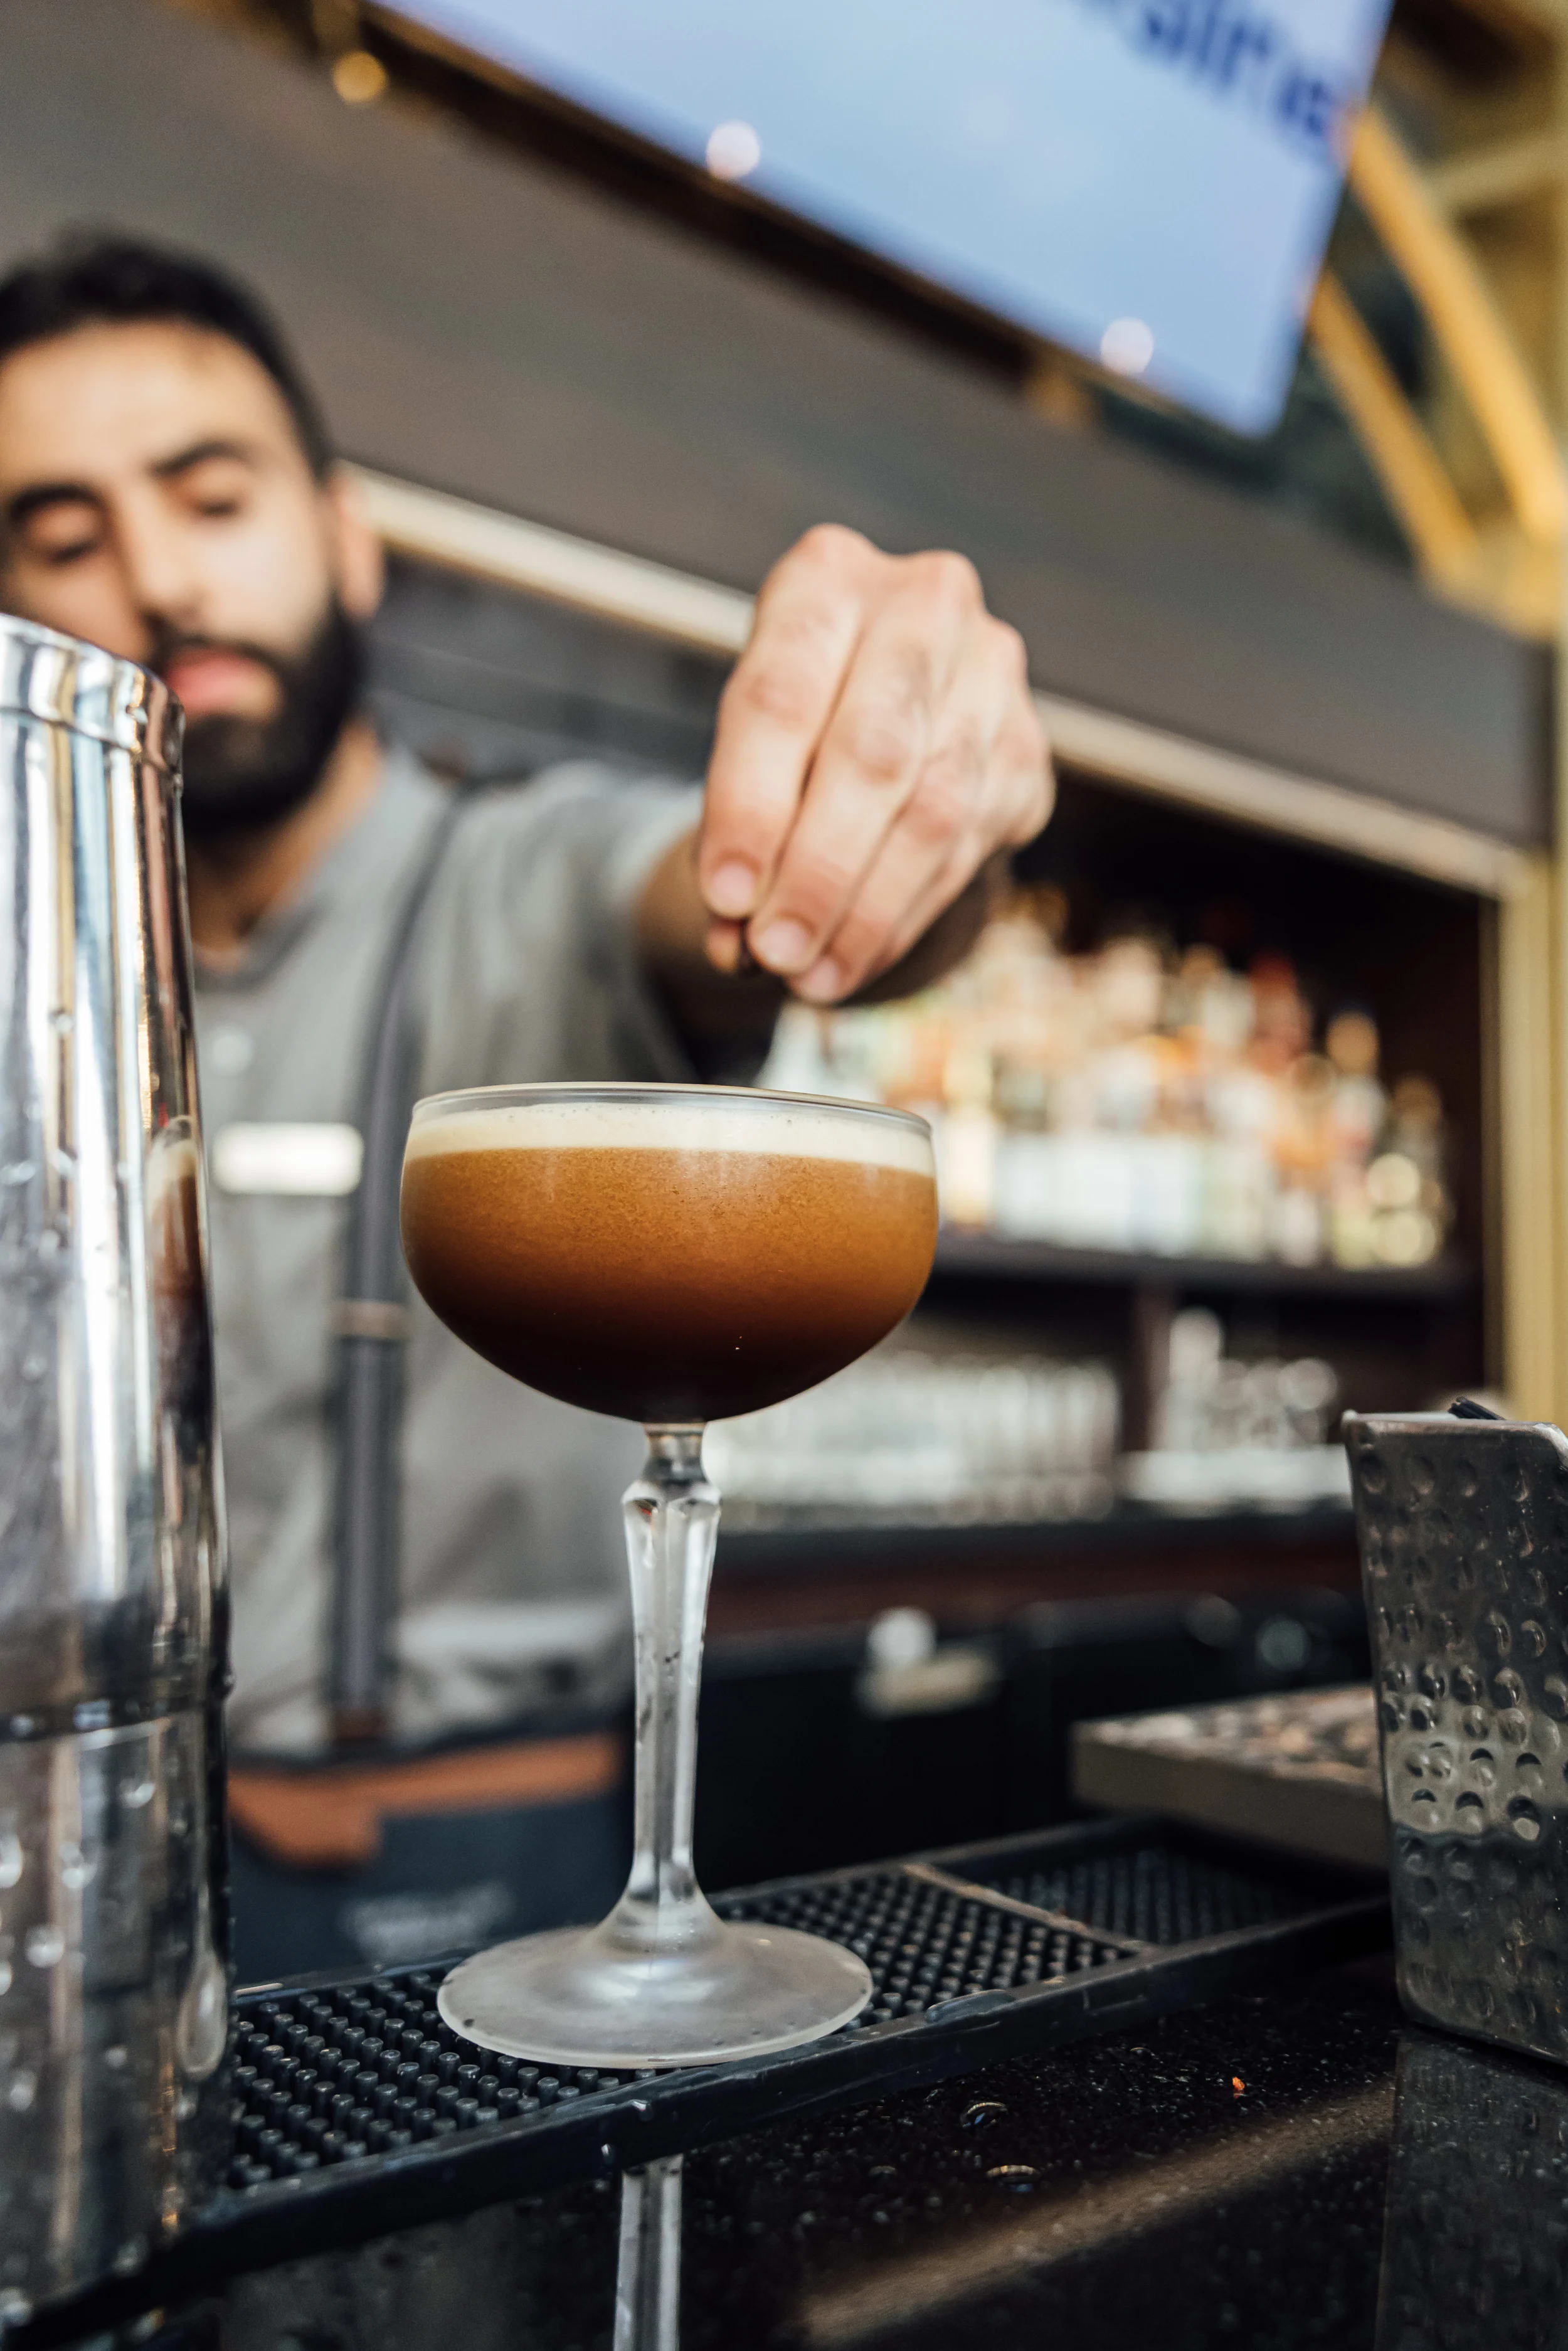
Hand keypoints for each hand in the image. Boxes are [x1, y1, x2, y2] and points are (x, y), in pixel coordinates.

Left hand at [696, 526, 1052, 1002]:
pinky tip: (857, 956)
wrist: (889, 692)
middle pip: (873, 755)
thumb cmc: (796, 716)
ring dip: (867, 911)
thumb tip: (736, 943)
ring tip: (810, 975)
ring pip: (934, 812)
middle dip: (818, 872)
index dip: (751, 805)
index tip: (727, 896)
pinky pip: (969, 849)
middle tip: (775, 952)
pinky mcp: (1027, 747)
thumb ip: (737, 828)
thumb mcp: (747, 743)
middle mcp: (924, 605)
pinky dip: (905, 915)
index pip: (783, 697)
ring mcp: (991, 674)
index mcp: (829, 576)